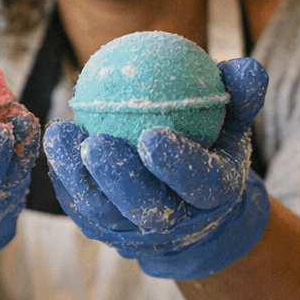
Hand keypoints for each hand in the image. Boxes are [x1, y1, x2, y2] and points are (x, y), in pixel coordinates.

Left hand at [44, 57, 270, 279]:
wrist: (190, 199)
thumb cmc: (211, 143)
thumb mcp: (233, 119)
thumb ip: (241, 95)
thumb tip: (245, 68)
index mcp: (214, 194)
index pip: (200, 184)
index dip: (178, 165)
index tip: (152, 135)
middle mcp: (175, 222)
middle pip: (146, 208)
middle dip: (120, 179)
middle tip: (98, 142)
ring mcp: (135, 232)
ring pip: (104, 211)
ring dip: (80, 175)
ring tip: (62, 135)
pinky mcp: (103, 228)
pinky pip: (80, 205)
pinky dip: (66, 177)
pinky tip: (55, 142)